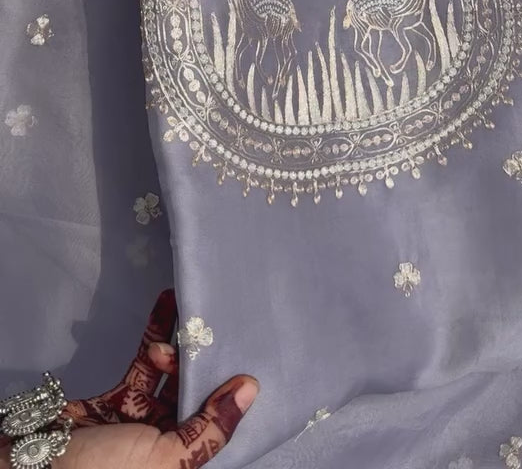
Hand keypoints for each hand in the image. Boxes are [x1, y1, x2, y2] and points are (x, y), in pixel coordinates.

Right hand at [0, 290, 257, 468]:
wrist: (36, 465)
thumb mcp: (164, 459)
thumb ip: (208, 428)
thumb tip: (251, 389)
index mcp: (180, 466)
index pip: (218, 426)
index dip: (231, 392)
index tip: (248, 351)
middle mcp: (166, 446)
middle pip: (197, 396)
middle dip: (205, 361)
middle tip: (211, 326)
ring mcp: (141, 422)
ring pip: (172, 375)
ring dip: (179, 344)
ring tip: (184, 317)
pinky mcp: (119, 399)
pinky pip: (144, 363)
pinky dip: (156, 334)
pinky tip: (167, 304)